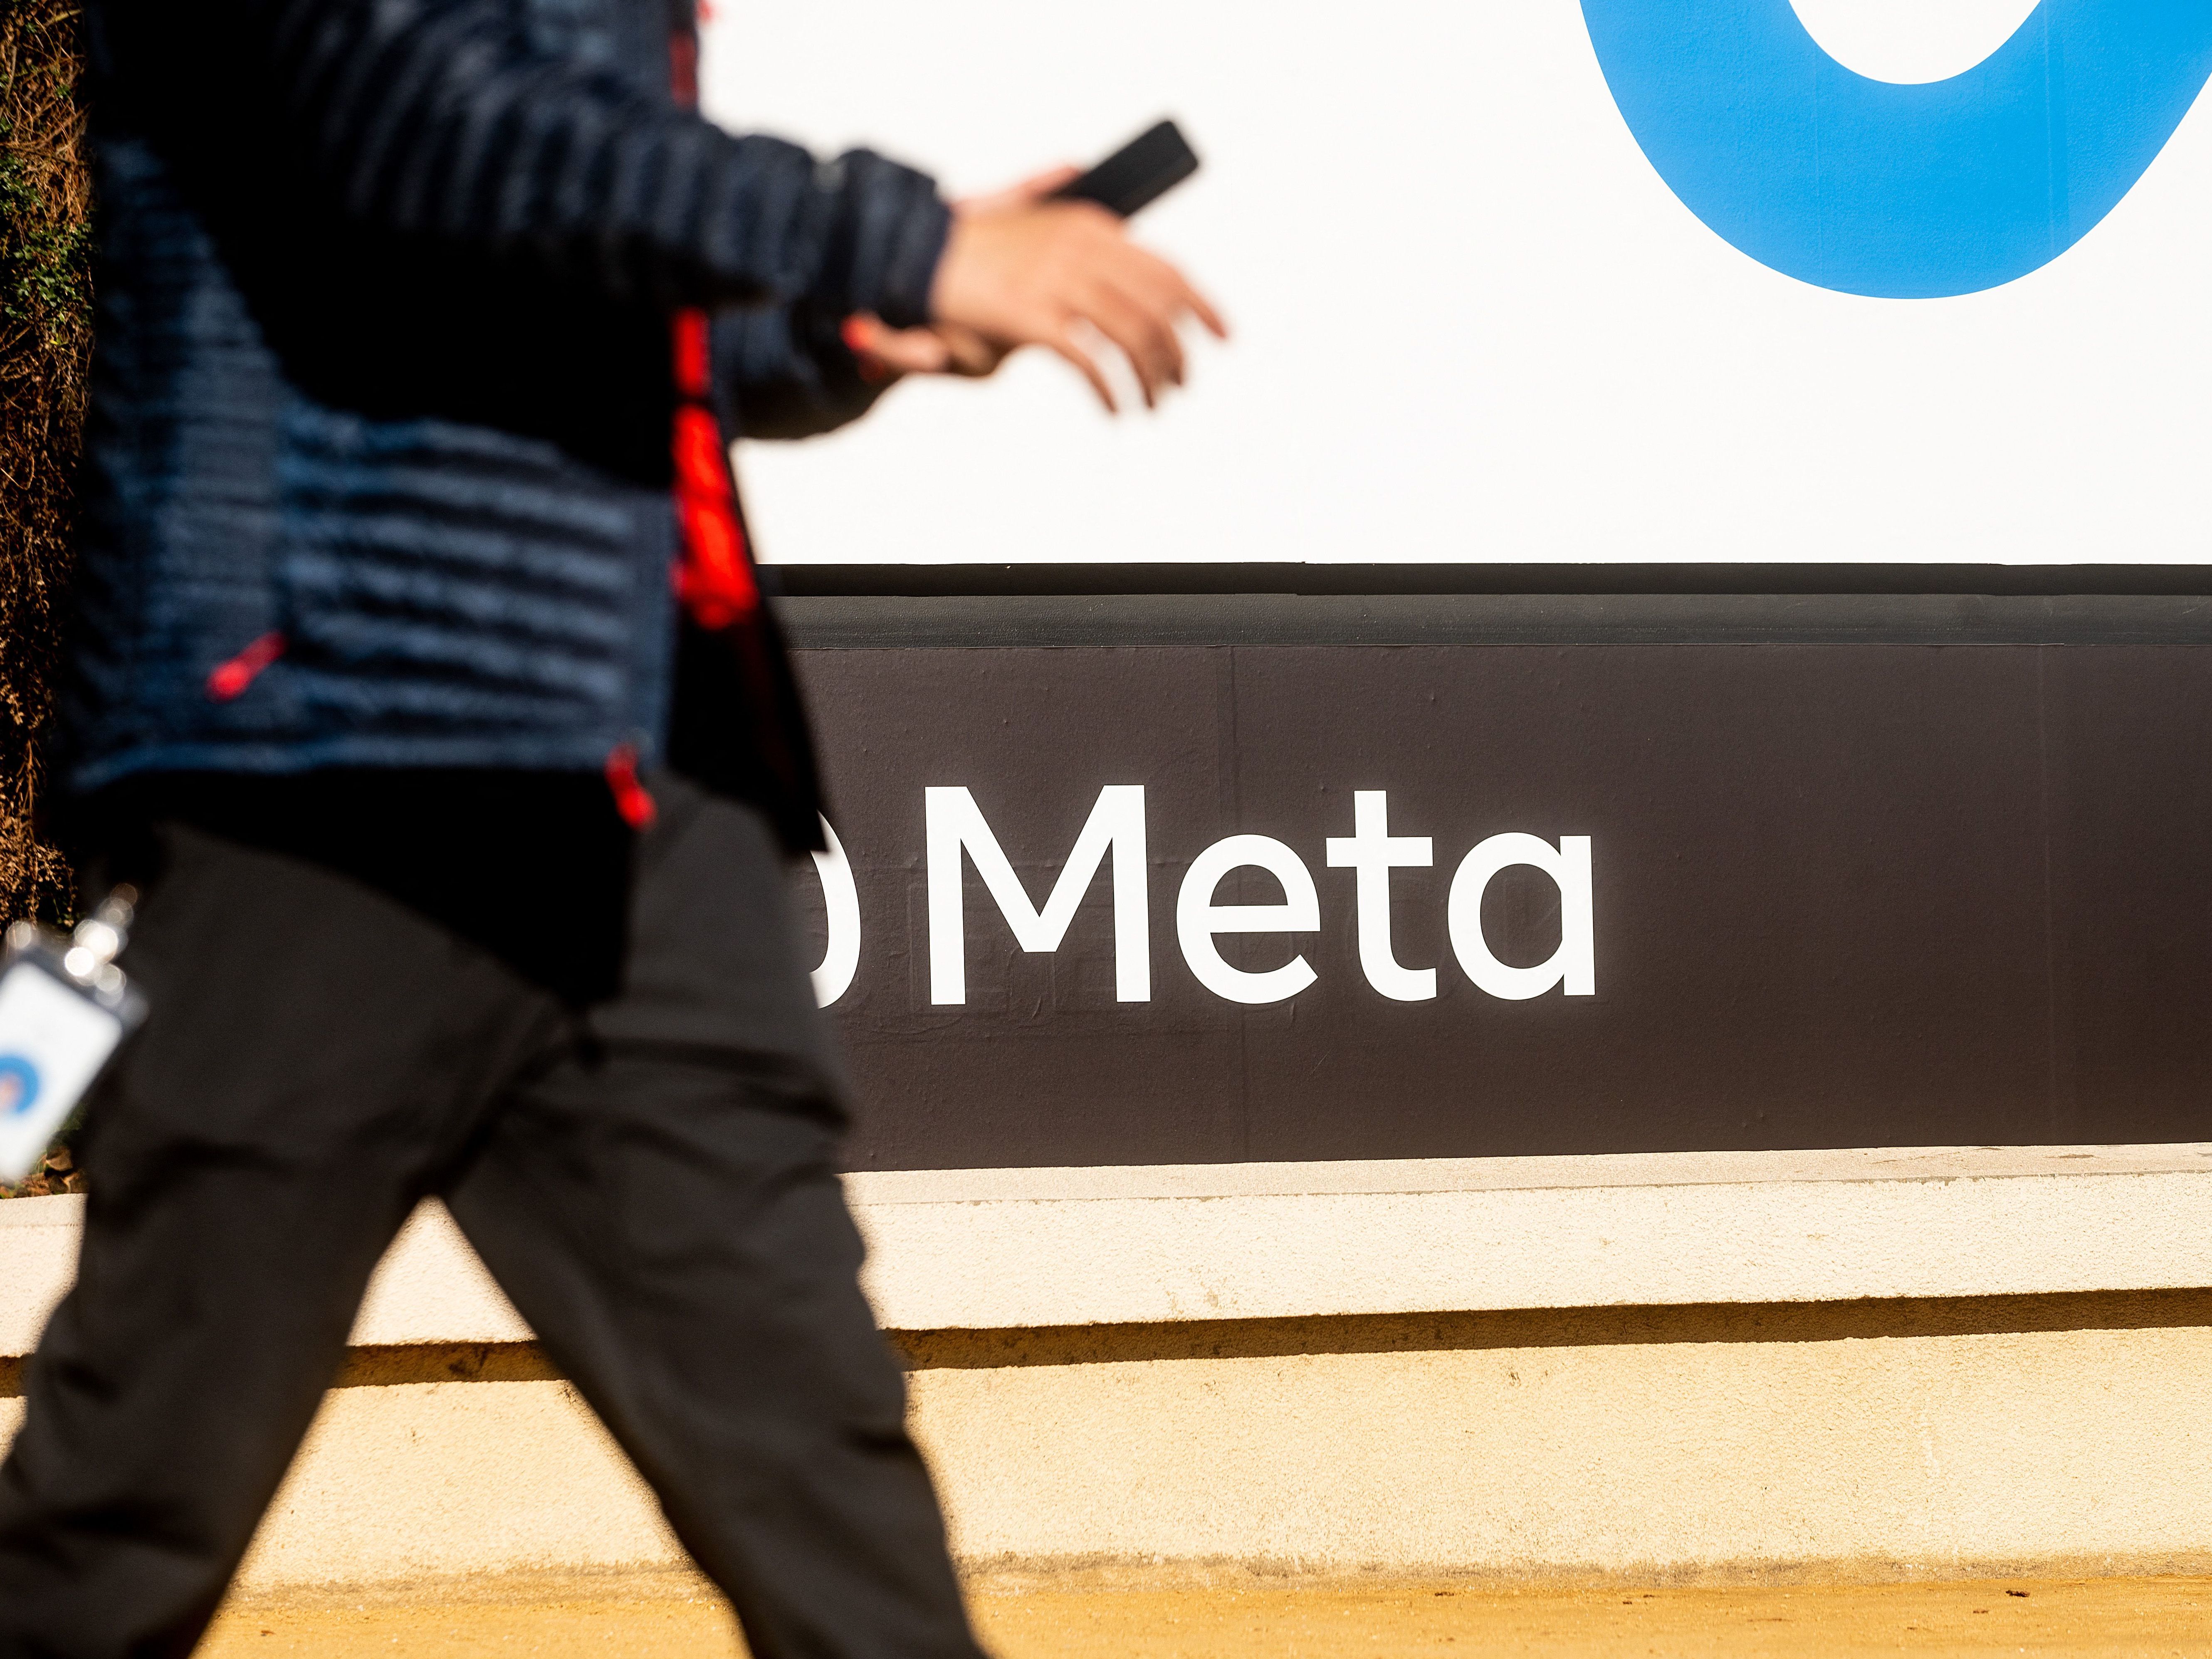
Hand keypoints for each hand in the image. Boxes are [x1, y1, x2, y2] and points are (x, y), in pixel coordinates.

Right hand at [843, 165, 1227, 409]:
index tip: (1223, 335)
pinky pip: (1090, 360)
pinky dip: (1111, 390)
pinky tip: (1115, 410)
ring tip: (1151, 403)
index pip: (1167, 267)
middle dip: (1179, 351)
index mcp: (1088, 225)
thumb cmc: (969, 251)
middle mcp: (1080, 248)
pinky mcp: (1031, 315)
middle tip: (1180, 383)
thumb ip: (1060, 212)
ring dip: (1151, 377)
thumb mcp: (1023, 220)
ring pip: (1133, 334)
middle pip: (1159, 305)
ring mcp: (1057, 280)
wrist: (912, 260)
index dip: (1203, 304)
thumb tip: (1079, 178)